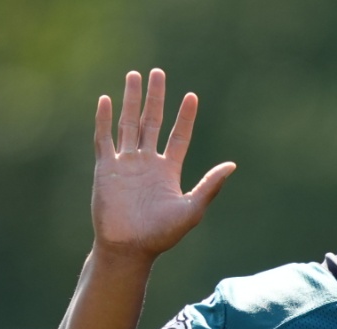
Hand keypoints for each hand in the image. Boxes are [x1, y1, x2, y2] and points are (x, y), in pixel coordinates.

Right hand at [91, 69, 235, 259]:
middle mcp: (147, 163)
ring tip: (134, 75)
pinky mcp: (105, 168)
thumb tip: (232, 165)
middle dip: (155, 97)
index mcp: (168, 171)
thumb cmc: (161, 235)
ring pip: (128, 123)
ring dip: (130, 100)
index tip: (191, 96)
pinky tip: (106, 100)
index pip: (179, 136)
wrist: (129, 248)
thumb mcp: (192, 209)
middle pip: (152, 122)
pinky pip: (104, 139)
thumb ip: (210, 186)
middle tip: (158, 72)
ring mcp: (125, 163)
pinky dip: (104, 120)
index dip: (185, 116)